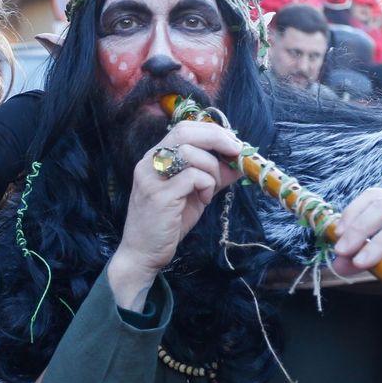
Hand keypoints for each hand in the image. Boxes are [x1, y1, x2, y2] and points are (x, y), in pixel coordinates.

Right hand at [105, 121, 242, 309]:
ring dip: (212, 169)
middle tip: (237, 152)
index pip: (183, 128)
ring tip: (211, 189)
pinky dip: (206, 185)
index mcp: (155, 158)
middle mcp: (149, 162)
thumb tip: (238, 163)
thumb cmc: (167, 224)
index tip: (232, 143)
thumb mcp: (194, 194)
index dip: (211, 131)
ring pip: (191, 153)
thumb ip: (212, 176)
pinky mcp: (158, 195)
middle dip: (217, 138)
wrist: (143, 254)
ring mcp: (151, 177)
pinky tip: (203, 199)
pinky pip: (193, 177)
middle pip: (185, 133)